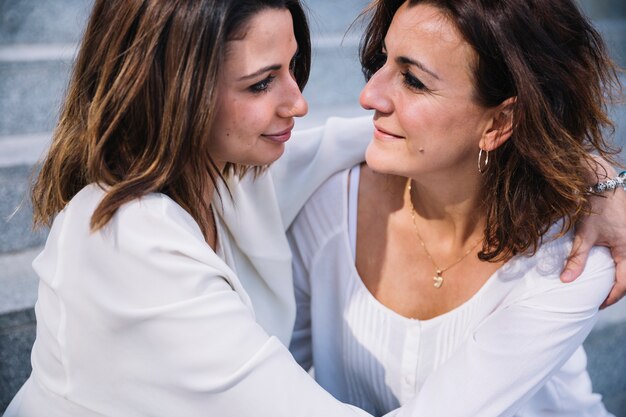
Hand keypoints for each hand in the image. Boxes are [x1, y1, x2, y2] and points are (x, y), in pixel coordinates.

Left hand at [561, 187, 625, 307]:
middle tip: (602, 299)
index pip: (624, 284)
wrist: (602, 184)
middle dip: (618, 290)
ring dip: (621, 278)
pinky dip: (621, 266)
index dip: (611, 297)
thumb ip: (577, 258)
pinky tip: (609, 268)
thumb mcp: (584, 235)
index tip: (599, 305)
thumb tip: (566, 280)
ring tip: (605, 287)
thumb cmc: (595, 208)